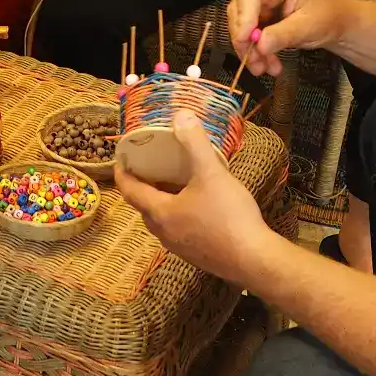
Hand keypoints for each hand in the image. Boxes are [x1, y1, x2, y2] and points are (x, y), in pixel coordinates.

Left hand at [116, 114, 278, 284]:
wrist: (255, 260)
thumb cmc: (228, 216)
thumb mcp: (211, 173)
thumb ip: (195, 143)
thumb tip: (180, 115)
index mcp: (161, 213)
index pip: (131, 191)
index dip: (123, 173)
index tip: (121, 158)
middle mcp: (164, 233)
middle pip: (145, 207)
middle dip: (144, 186)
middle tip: (150, 166)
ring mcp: (180, 248)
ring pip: (162, 220)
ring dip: (163, 201)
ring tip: (174, 181)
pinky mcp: (197, 255)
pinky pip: (179, 230)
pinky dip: (179, 213)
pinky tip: (199, 204)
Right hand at [227, 0, 345, 77]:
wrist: (337, 23)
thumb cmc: (328, 17)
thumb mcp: (308, 27)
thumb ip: (283, 35)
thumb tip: (259, 45)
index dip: (243, 16)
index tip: (246, 40)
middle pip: (239, 9)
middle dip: (244, 39)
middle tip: (254, 62)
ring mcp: (262, 1)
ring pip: (241, 25)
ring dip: (250, 50)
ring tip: (263, 69)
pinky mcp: (261, 15)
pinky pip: (250, 34)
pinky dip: (257, 51)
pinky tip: (267, 64)